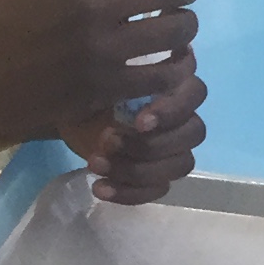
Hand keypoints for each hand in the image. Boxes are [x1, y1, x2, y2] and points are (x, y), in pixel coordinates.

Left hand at [60, 68, 208, 204]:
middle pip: (193, 134)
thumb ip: (125, 77)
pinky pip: (158, 190)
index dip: (171, 112)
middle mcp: (180, 116)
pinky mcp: (158, 176)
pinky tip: (100, 187)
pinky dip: (128, 192)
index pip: (195, 94)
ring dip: (136, 170)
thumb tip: (146, 72)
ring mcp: (173, 149)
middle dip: (150, 144)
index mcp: (172, 85)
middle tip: (108, 141)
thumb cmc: (90, 89)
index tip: (138, 122)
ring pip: (180, 165)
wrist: (68, 114)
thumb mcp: (99, 76)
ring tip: (95, 163)